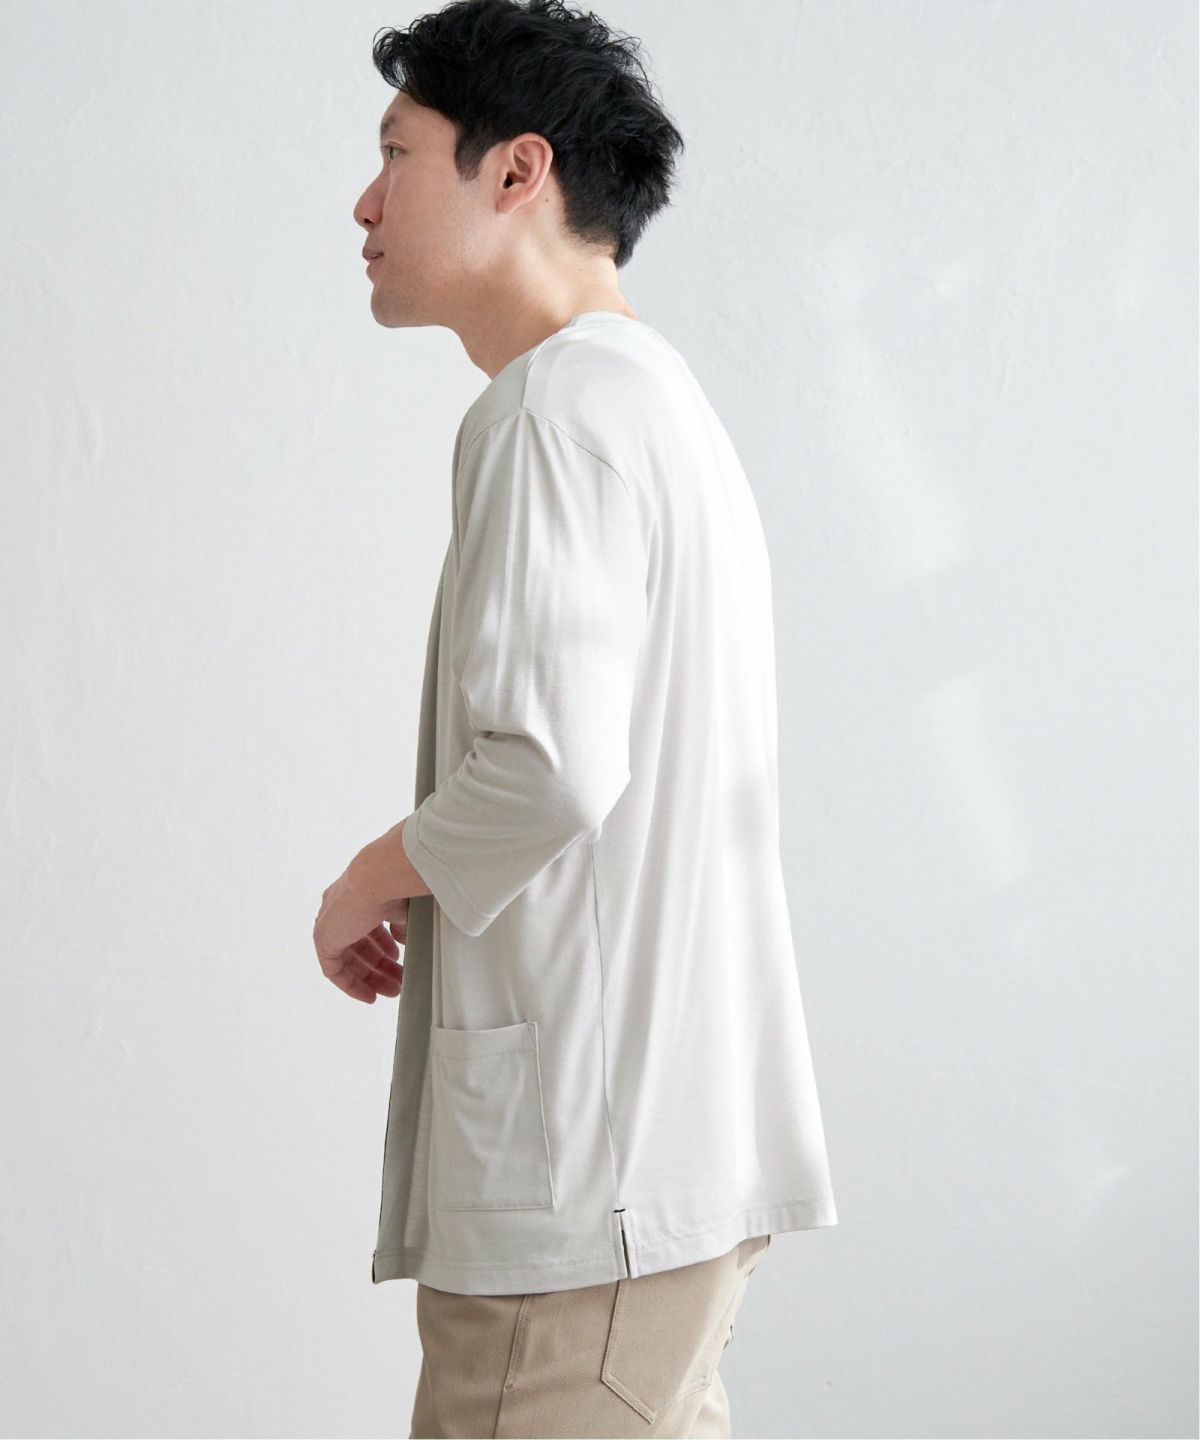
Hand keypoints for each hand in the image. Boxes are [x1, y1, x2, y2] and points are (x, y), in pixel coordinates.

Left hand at [313, 865, 407, 1003]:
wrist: (378, 877)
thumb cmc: (394, 884)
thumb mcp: (401, 907)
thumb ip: (400, 925)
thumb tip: (403, 941)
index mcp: (355, 896)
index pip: (366, 927)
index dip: (384, 945)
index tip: (398, 958)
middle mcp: (338, 909)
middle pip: (358, 945)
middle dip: (380, 966)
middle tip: (399, 981)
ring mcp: (329, 923)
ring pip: (348, 959)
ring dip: (371, 977)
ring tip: (394, 990)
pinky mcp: (323, 939)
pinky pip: (333, 969)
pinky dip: (350, 984)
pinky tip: (370, 996)